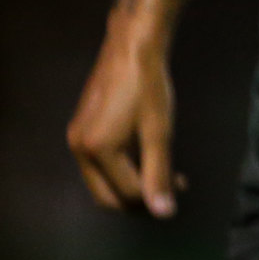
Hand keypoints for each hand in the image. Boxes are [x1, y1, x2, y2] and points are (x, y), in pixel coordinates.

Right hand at [67, 26, 183, 217]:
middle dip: (138, 199)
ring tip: (161, 173)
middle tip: (170, 188)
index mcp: (97, 150)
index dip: (156, 196)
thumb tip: (164, 214)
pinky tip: (144, 156)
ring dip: (129, 184)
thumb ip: (159, 173)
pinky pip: (98, 163)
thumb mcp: (159, 131)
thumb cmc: (149, 85)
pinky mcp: (80, 127)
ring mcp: (76, 137)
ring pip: (101, 181)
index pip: (128, 192)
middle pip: (106, 195)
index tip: (182, 184)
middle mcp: (78, 148)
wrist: (132, 45)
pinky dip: (120, 169)